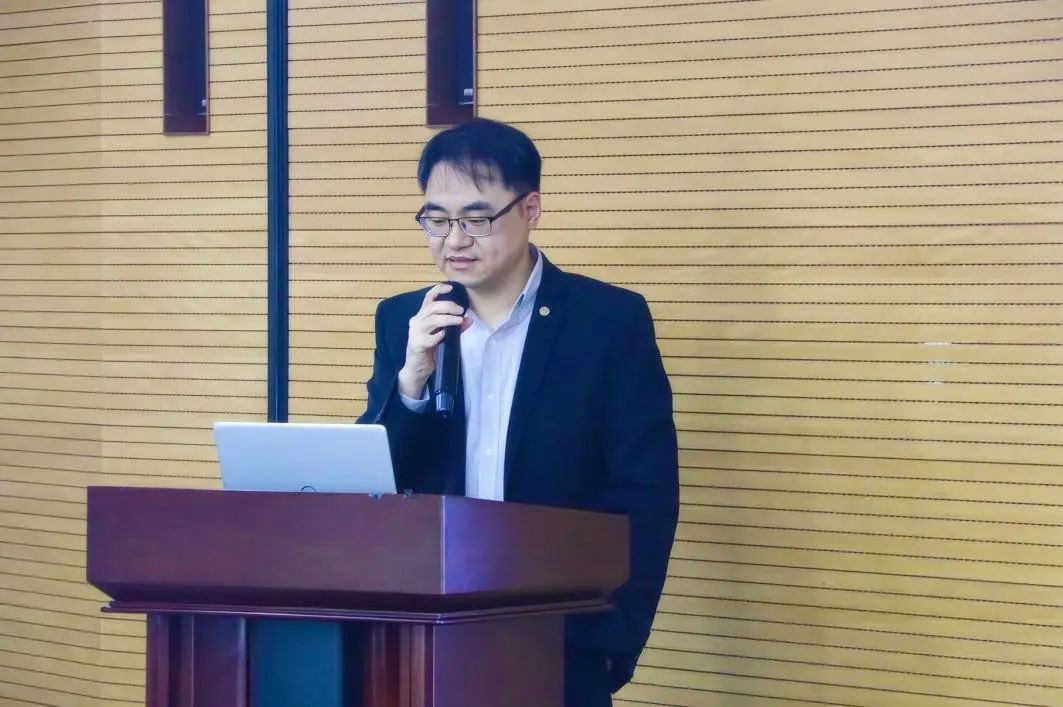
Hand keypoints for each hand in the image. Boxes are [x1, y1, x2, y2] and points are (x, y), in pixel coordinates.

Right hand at [397, 283, 470, 398]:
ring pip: (431, 320)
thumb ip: (455, 327)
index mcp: (421, 317)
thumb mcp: (444, 336)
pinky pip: (429, 338)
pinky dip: (439, 335)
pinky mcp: (417, 345)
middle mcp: (416, 322)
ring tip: (459, 321)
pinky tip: (445, 336)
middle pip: (431, 307)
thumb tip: (469, 320)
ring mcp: (415, 333)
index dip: (438, 290)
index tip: (450, 287)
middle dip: (448, 306)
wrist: (417, 370)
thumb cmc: (430, 351)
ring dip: (447, 319)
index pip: (428, 299)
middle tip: (461, 310)